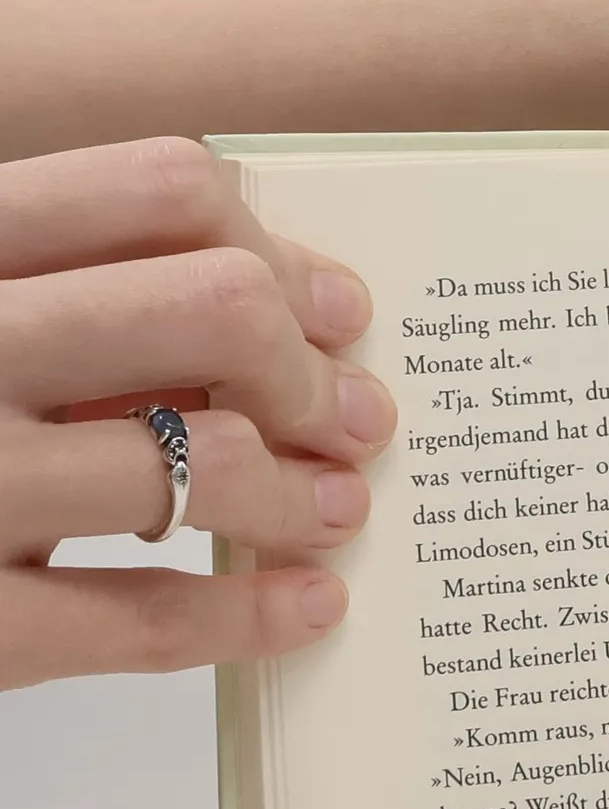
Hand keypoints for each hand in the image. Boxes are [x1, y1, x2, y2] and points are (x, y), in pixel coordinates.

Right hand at [0, 138, 394, 690]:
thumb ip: (56, 292)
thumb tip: (267, 313)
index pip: (162, 189)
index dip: (279, 252)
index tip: (334, 311)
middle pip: (214, 307)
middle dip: (310, 373)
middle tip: (352, 419)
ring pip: (207, 463)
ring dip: (304, 494)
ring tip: (337, 509)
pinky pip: (146, 619)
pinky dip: (251, 615)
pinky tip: (308, 608)